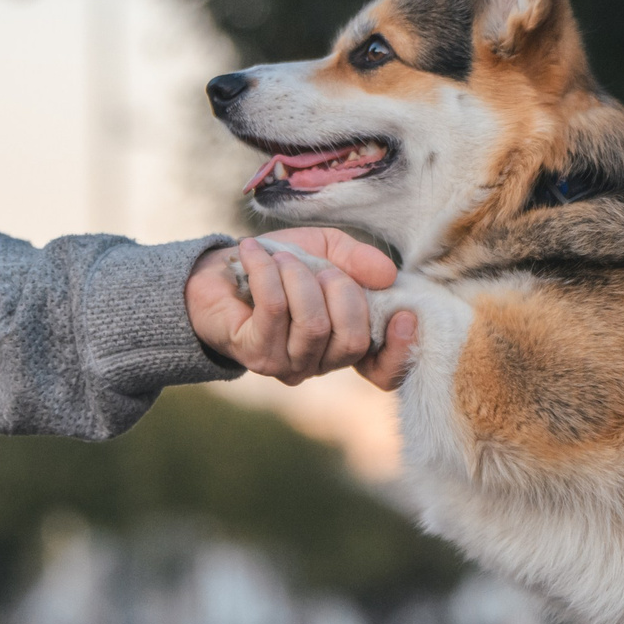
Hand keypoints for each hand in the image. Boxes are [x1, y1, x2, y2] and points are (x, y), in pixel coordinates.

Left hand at [186, 228, 418, 390]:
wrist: (217, 270)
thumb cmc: (279, 263)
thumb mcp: (327, 251)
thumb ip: (358, 260)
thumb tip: (389, 274)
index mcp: (343, 345)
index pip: (382, 373)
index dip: (399, 351)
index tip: (405, 315)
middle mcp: (318, 364)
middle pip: (351, 341)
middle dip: (341, 290)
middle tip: (318, 267)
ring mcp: (286, 365)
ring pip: (314, 325)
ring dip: (299, 277)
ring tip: (282, 257)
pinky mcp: (253, 354)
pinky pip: (275, 309)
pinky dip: (269, 271)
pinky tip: (256, 253)